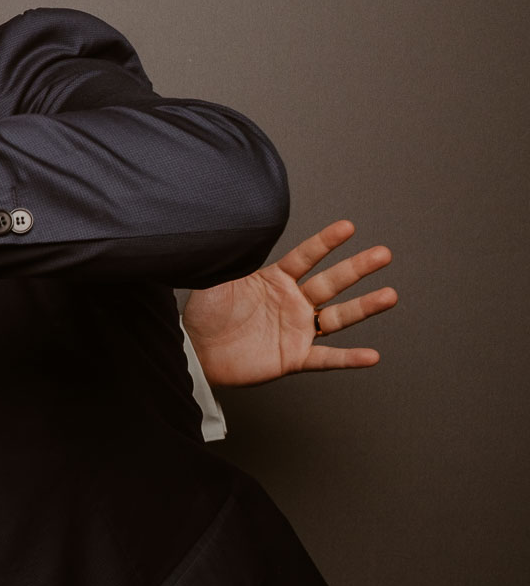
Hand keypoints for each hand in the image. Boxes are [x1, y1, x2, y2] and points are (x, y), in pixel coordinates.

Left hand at [184, 220, 397, 387]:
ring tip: (390, 295)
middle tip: (383, 254)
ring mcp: (297, 329)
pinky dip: (349, 358)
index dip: (325, 243)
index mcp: (276, 279)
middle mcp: (293, 302)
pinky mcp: (294, 357)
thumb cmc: (205, 314)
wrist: (196, 351)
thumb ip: (233, 258)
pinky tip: (371, 356)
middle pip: (331, 282)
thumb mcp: (217, 279)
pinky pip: (326, 358)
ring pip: (338, 316)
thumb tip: (236, 230)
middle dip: (357, 268)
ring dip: (364, 307)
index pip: (306, 256)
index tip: (348, 227)